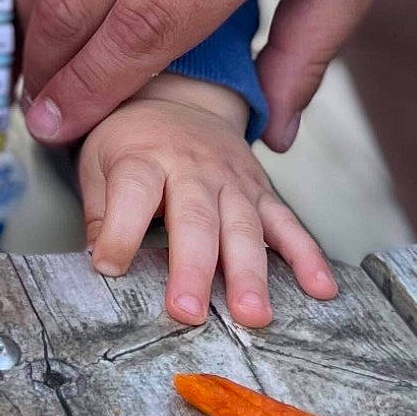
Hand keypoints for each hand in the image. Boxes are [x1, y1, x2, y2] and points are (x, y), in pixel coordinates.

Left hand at [81, 74, 337, 326]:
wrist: (180, 100)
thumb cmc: (134, 142)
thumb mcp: (99, 162)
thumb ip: (99, 211)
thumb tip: (97, 261)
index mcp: (145, 157)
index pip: (133, 193)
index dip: (119, 232)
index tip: (108, 268)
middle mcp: (193, 168)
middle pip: (195, 218)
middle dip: (193, 268)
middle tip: (188, 313)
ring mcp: (233, 181)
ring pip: (244, 228)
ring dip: (250, 273)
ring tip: (253, 315)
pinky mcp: (262, 192)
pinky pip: (288, 224)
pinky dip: (307, 256)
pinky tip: (319, 288)